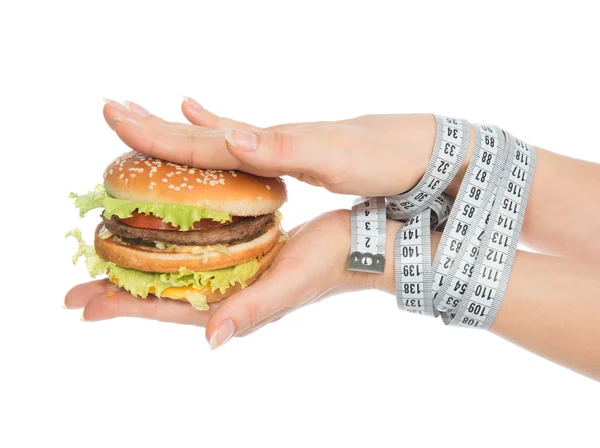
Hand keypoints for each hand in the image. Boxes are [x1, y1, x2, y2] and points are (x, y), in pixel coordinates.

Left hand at [64, 210, 373, 348]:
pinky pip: (197, 252)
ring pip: (176, 272)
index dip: (126, 306)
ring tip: (107, 265)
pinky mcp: (244, 253)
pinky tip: (161, 238)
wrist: (355, 244)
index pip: (168, 308)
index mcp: (234, 302)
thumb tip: (210, 339)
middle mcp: (228, 290)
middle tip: (77, 290)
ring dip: (140, 271)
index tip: (85, 306)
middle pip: (162, 294)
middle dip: (119, 292)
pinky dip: (171, 247)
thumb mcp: (290, 283)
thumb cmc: (328, 264)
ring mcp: (234, 273)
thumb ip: (251, 310)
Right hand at [102, 98, 470, 196]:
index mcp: (271, 145)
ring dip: (178, 130)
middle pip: (200, 134)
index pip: (203, 142)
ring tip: (147, 117)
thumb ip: (280, 149)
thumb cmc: (381, 155)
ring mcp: (279, 146)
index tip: (113, 118)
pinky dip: (217, 132)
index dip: (156, 134)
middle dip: (154, 127)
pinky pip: (241, 145)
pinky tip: (208, 121)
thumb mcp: (334, 158)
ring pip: (215, 138)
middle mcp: (269, 142)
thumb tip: (229, 138)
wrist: (416, 147)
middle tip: (111, 110)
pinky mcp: (291, 154)